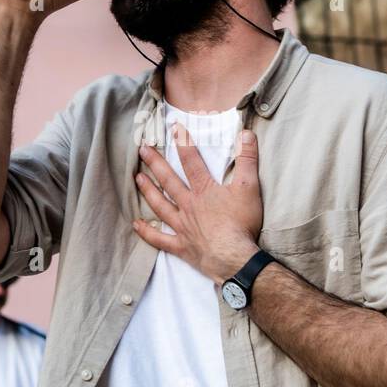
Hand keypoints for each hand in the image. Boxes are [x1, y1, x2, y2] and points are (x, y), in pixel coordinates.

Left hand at [132, 123, 261, 285]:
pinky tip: (136, 224)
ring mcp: (182, 226)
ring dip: (148, 191)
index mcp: (204, 190)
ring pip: (160, 205)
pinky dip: (147, 232)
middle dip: (155, 163)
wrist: (235, 257)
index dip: (184, 143)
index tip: (175, 129)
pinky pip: (160, 239)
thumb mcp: (249, 187)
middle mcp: (189, 206)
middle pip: (169, 181)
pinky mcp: (181, 246)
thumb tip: (246, 133)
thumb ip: (248, 160)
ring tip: (137, 178)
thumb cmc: (242, 223)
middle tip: (142, 150)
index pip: (192, 162)